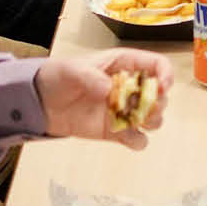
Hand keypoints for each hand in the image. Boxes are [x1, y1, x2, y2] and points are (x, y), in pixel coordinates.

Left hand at [36, 49, 173, 142]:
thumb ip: (91, 77)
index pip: (157, 64)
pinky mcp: (116, 131)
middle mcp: (130, 88)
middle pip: (161, 95)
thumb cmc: (59, 77)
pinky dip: (137, 141)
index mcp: (125, 65)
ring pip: (155, 118)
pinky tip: (124, 136)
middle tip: (142, 108)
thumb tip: (108, 90)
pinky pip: (137, 139)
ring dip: (151, 122)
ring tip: (133, 121)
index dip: (165, 74)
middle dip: (158, 103)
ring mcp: (125, 111)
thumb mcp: (73, 70)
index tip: (162, 86)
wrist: (41, 102)